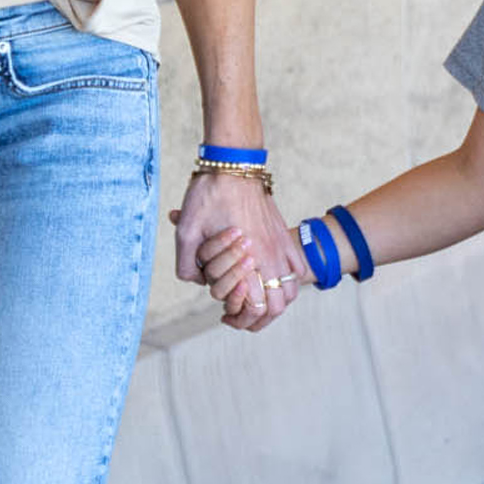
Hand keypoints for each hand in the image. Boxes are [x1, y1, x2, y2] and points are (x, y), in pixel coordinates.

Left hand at [172, 171, 307, 331]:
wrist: (233, 164)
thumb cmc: (208, 196)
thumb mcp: (186, 231)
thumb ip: (188, 265)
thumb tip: (198, 282)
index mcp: (248, 258)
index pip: (257, 306)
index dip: (242, 319)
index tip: (225, 317)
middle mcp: (270, 255)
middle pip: (278, 306)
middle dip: (260, 319)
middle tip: (240, 318)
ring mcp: (280, 245)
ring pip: (291, 290)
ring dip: (276, 303)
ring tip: (257, 303)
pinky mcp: (283, 234)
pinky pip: (297, 267)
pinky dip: (288, 281)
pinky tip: (271, 279)